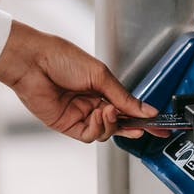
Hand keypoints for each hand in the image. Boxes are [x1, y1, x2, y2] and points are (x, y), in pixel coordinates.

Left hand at [0, 21, 158, 142]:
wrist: (33, 61)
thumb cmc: (60, 58)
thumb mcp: (100, 75)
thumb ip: (124, 97)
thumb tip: (146, 110)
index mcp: (101, 87)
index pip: (127, 106)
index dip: (143, 117)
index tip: (160, 125)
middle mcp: (92, 102)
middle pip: (119, 123)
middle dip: (132, 125)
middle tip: (144, 126)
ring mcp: (80, 114)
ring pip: (106, 131)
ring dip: (112, 124)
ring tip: (108, 110)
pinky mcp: (67, 125)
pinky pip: (89, 135)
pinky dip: (98, 128)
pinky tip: (98, 115)